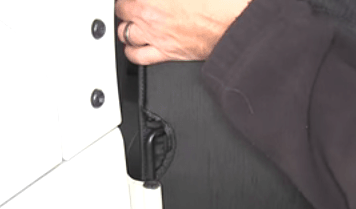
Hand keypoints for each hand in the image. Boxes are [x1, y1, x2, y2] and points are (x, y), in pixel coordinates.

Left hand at [115, 0, 251, 64]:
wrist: (234, 23)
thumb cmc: (217, 1)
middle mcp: (148, 14)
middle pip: (121, 9)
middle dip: (125, 4)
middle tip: (132, 2)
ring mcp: (155, 35)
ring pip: (125, 33)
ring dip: (126, 25)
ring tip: (132, 21)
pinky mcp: (165, 53)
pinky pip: (137, 56)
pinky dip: (132, 50)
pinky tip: (134, 45)